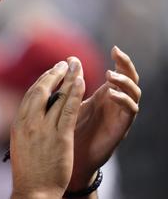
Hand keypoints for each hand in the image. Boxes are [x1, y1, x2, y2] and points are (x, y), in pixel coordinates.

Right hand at [10, 60, 85, 198]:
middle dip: (53, 74)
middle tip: (64, 63)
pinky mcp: (60, 137)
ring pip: (56, 97)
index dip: (42, 80)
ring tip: (75, 66)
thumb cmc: (28, 170)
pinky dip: (75, 94)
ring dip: (67, 79)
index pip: (31, 95)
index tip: (52, 72)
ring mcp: (44, 129)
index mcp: (18, 123)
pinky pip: (68, 110)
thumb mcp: (20, 142)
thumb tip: (34, 110)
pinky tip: (81, 82)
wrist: (33, 191)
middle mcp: (29, 122)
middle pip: (41, 90)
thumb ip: (27, 124)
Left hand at [68, 46, 140, 190]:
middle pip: (131, 79)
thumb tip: (69, 59)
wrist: (71, 156)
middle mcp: (117, 102)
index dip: (120, 60)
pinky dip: (123, 100)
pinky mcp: (121, 127)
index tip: (115, 47)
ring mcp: (120, 114)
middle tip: (118, 54)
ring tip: (110, 75)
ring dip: (124, 81)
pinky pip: (130, 111)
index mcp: (106, 94)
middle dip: (126, 65)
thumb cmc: (70, 127)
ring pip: (135, 93)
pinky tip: (111, 94)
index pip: (119, 72)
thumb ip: (72, 83)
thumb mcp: (70, 101)